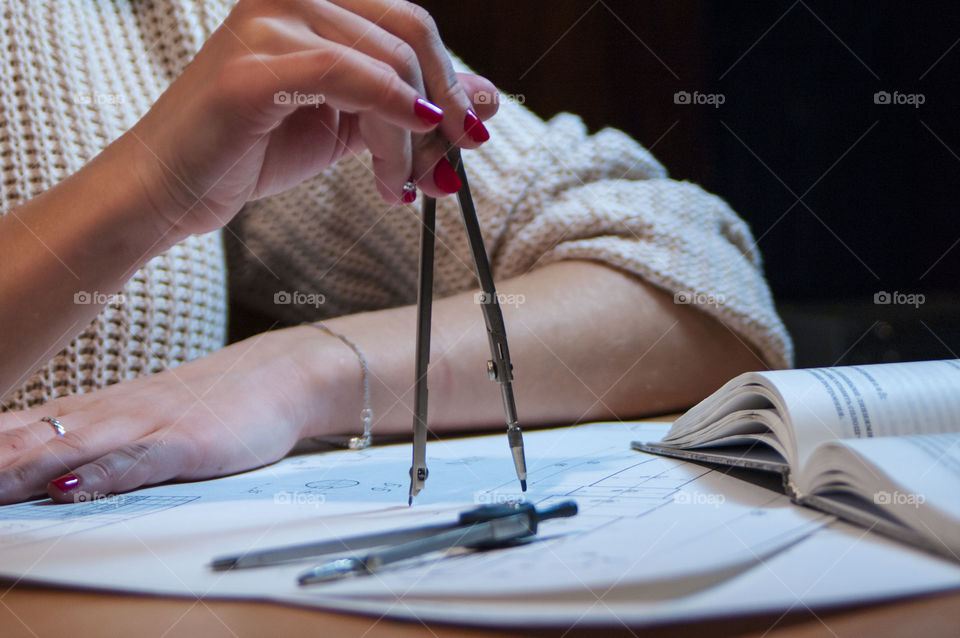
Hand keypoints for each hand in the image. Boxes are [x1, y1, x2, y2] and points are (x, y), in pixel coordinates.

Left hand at [0, 327, 343, 503]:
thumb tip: (47, 469)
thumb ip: (100, 439)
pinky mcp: (186, 441)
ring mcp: (149, 423)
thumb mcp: (146, 415)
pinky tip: (68, 486)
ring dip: (21, 469)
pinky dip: (100, 474)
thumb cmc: (213, 401)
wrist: (281, 375)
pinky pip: (136, 460)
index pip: (22, 426)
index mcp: (101, 408)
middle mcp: (114, 412)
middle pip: (33, 438)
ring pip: (72, 447)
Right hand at [122, 0, 498, 237]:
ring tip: (395, 186)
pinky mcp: (253, 65)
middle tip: (443, 169)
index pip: (411, 24)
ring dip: (409, 140)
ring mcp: (268, 19)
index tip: (466, 138)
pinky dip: (390, 119)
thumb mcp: (352, 124)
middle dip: (442, 110)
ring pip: (387, 66)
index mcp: (317, 0)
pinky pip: (348, 77)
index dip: (452, 82)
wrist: (174, 187)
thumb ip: (411, 105)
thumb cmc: (254, 149)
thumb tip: (488, 98)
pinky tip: (397, 166)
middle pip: (410, 34)